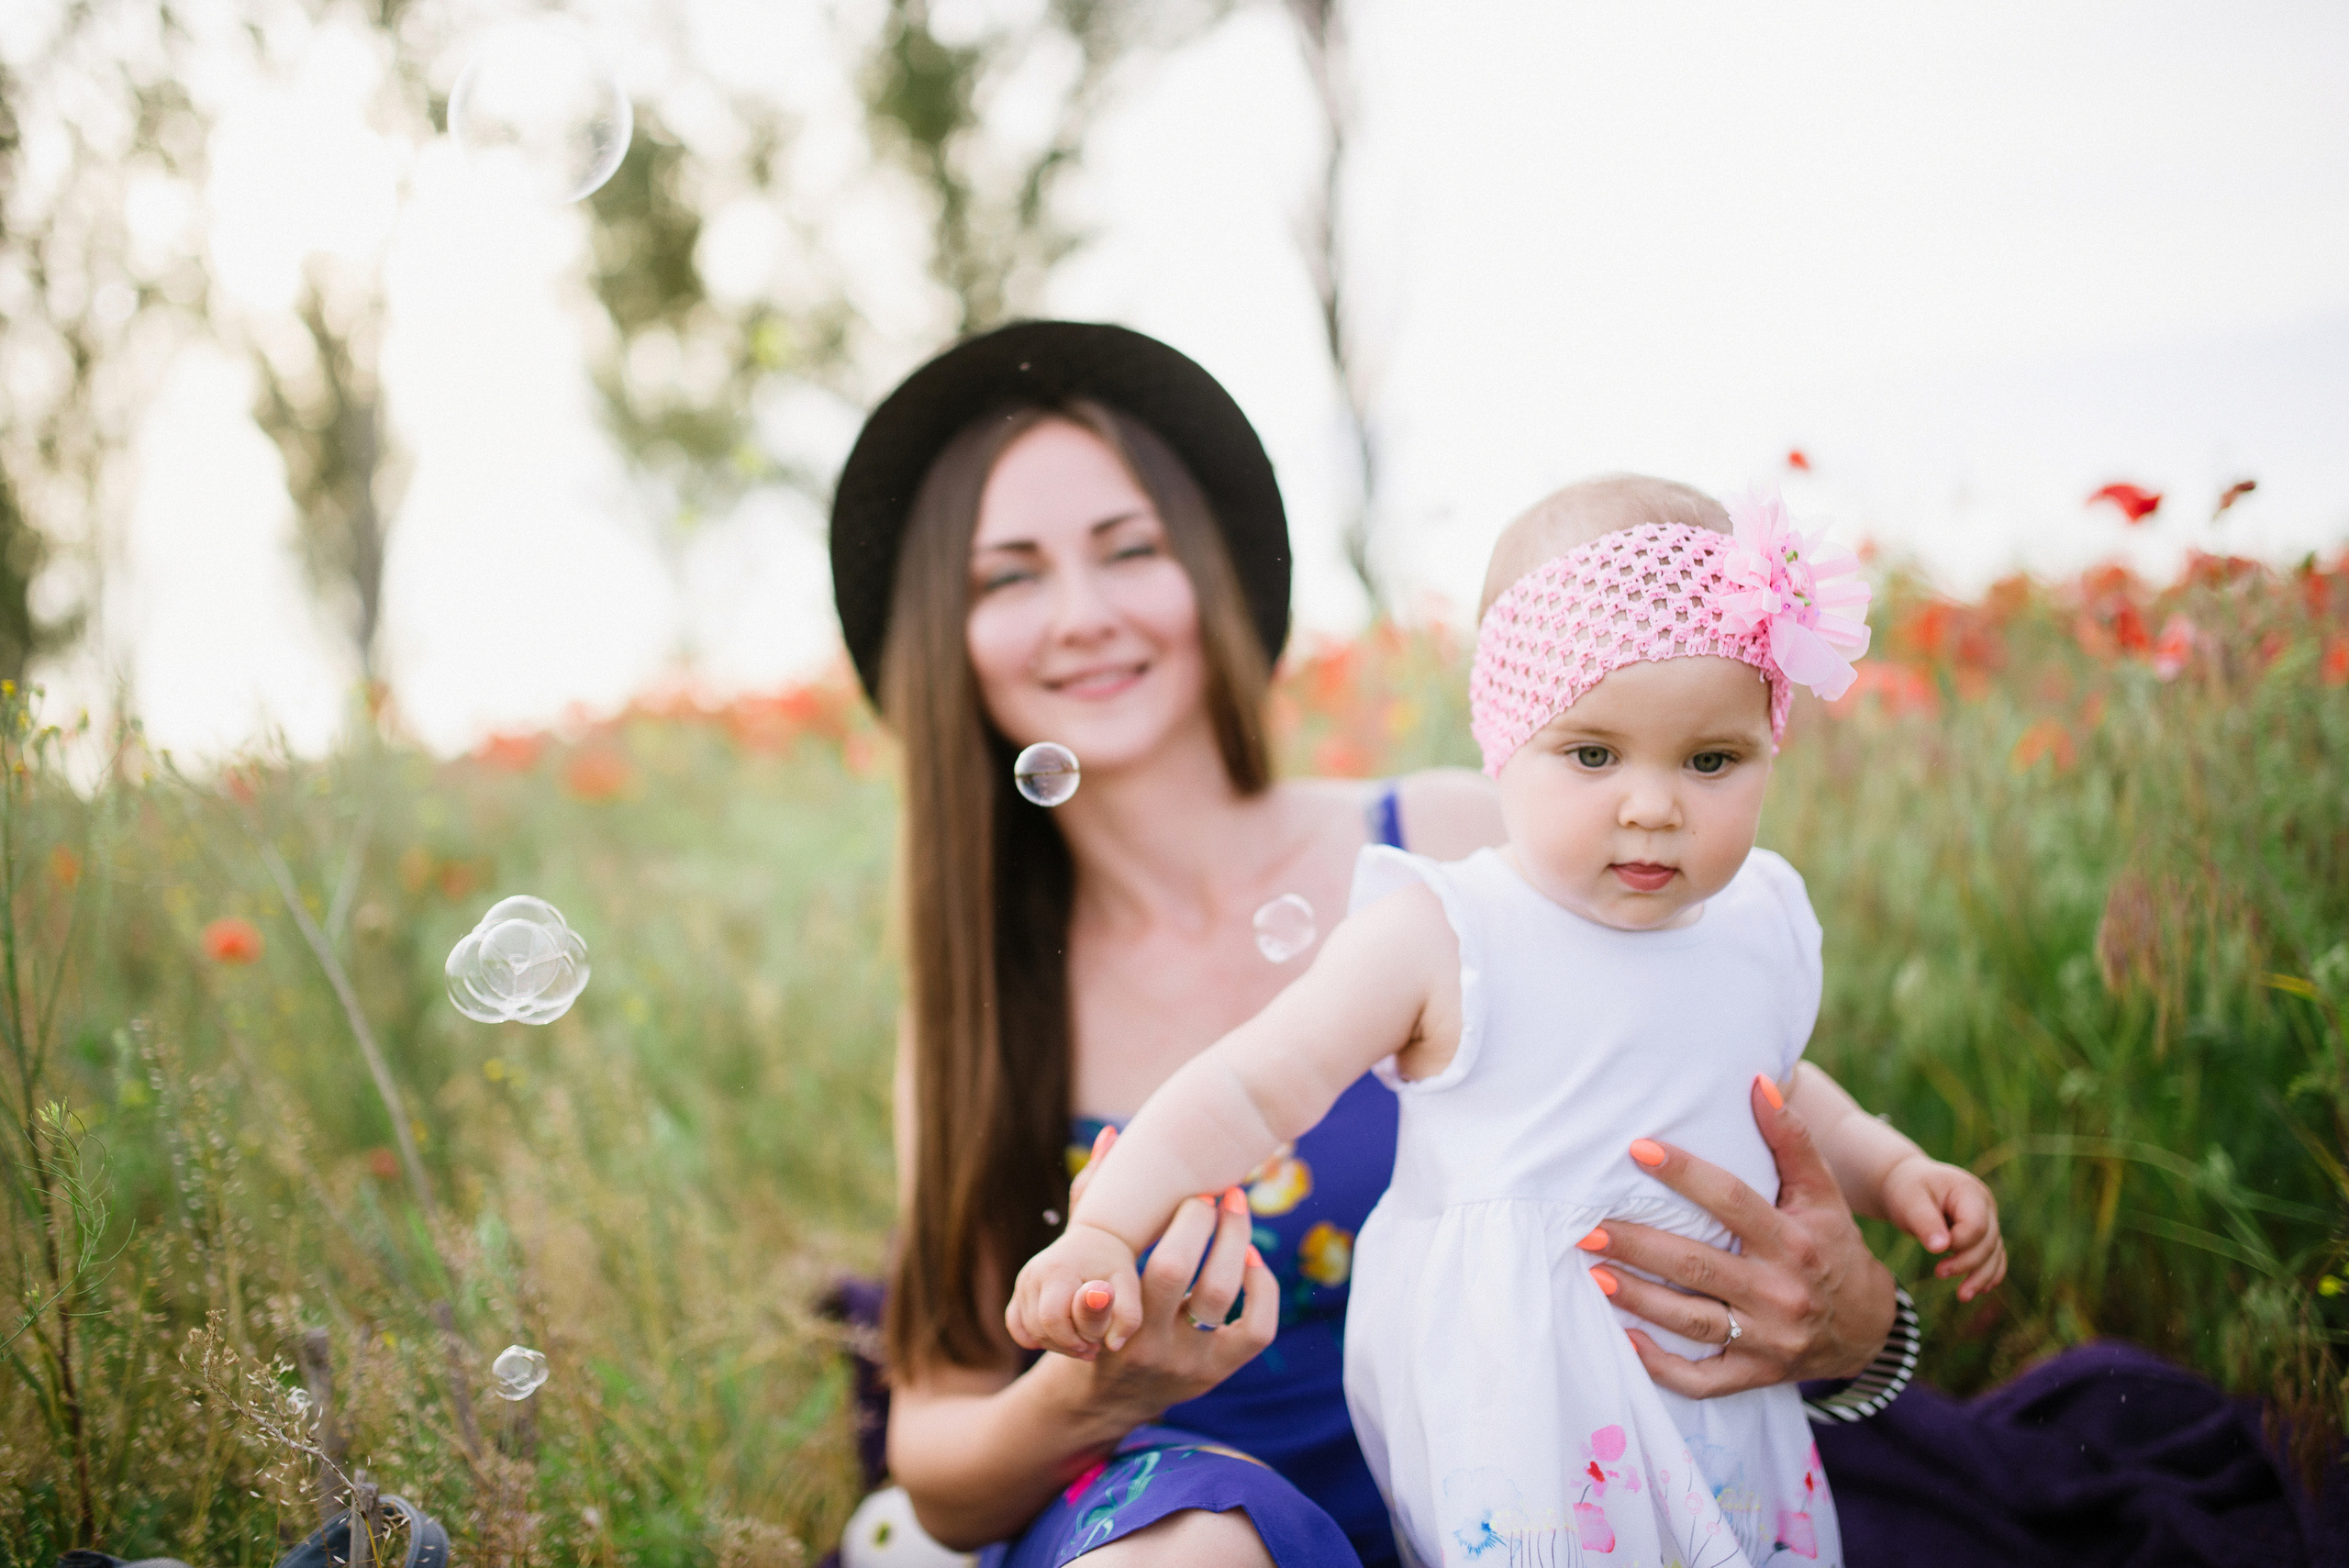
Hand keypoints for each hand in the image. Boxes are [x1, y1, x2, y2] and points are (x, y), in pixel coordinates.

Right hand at [1006, 1224, 1139, 1357]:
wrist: (1096, 1240)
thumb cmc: (1114, 1267)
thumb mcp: (1129, 1287)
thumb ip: (1127, 1316)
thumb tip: (1113, 1345)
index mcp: (1058, 1270)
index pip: (1053, 1320)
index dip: (1073, 1341)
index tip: (1096, 1345)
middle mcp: (1034, 1274)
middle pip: (1039, 1328)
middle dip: (1065, 1345)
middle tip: (1091, 1347)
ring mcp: (1024, 1281)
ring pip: (1028, 1330)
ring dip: (1054, 1344)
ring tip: (1081, 1341)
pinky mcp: (1020, 1290)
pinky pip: (1015, 1324)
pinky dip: (1033, 1338)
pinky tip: (1058, 1338)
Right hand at [1020, 1127, 1274, 1403]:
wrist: (1107, 1396)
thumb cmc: (1093, 1310)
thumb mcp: (1078, 1265)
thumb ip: (1090, 1199)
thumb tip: (1111, 1133)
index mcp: (1114, 1315)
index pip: (1161, 1268)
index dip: (1186, 1223)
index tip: (1193, 1191)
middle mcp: (1149, 1344)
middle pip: (1187, 1273)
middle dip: (1207, 1222)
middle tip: (1216, 1192)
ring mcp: (1187, 1362)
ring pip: (1222, 1295)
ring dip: (1237, 1243)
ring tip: (1236, 1209)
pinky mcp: (1217, 1372)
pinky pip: (1257, 1330)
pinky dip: (1263, 1288)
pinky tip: (1252, 1260)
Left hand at [1587, 1076, 1897, 1397]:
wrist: (1868, 1329)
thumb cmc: (1832, 1246)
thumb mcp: (1823, 1194)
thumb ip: (1792, 1140)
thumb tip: (1759, 1080)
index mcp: (1795, 1242)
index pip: (1733, 1201)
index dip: (1686, 1174)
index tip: (1638, 1149)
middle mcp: (1780, 1292)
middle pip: (1698, 1264)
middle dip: (1639, 1246)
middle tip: (1587, 1226)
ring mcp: (1766, 1339)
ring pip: (1692, 1321)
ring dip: (1638, 1299)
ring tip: (1592, 1273)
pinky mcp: (1754, 1375)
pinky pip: (1701, 1379)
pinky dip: (1661, 1365)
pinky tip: (1623, 1340)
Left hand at [1881, 1153, 2004, 1300]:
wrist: (1906, 1183)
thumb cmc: (1905, 1189)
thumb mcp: (1908, 1200)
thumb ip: (1925, 1222)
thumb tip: (1941, 1248)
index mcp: (1969, 1191)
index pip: (1976, 1225)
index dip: (1960, 1243)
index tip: (1934, 1250)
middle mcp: (1985, 1205)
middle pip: (1988, 1242)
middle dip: (1966, 1263)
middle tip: (1938, 1273)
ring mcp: (1987, 1219)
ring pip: (1994, 1253)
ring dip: (1981, 1276)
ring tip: (1962, 1296)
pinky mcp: (1982, 1234)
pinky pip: (1993, 1256)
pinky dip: (1988, 1273)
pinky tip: (1980, 1290)